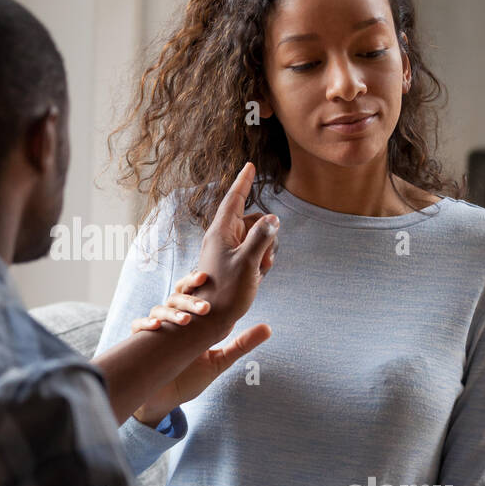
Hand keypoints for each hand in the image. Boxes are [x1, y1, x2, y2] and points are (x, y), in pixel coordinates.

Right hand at [130, 270, 270, 424]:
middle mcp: (172, 322)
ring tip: (186, 321)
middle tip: (205, 308)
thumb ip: (241, 344)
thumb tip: (268, 328)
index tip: (209, 279)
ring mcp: (155, 332)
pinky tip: (156, 327)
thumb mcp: (219, 361)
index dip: (198, 283)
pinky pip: (138, 326)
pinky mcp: (140, 345)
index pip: (194, 294)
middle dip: (189, 298)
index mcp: (191, 322)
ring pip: (160, 309)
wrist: (165, 402)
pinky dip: (145, 324)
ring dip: (172, 312)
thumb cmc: (190, 379)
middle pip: (176, 297)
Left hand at [190, 162, 279, 334]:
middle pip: (254, 220)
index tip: (249, 165)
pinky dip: (261, 263)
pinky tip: (258, 278)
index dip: (244, 181)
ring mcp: (228, 251)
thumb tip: (273, 218)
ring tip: (260, 272)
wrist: (211, 320)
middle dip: (267, 235)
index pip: (234, 199)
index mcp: (220, 232)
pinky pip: (255, 253)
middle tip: (264, 259)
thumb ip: (262, 237)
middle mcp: (222, 238)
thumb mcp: (249, 263)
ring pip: (258, 238)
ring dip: (266, 252)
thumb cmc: (226, 292)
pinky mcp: (233, 264)